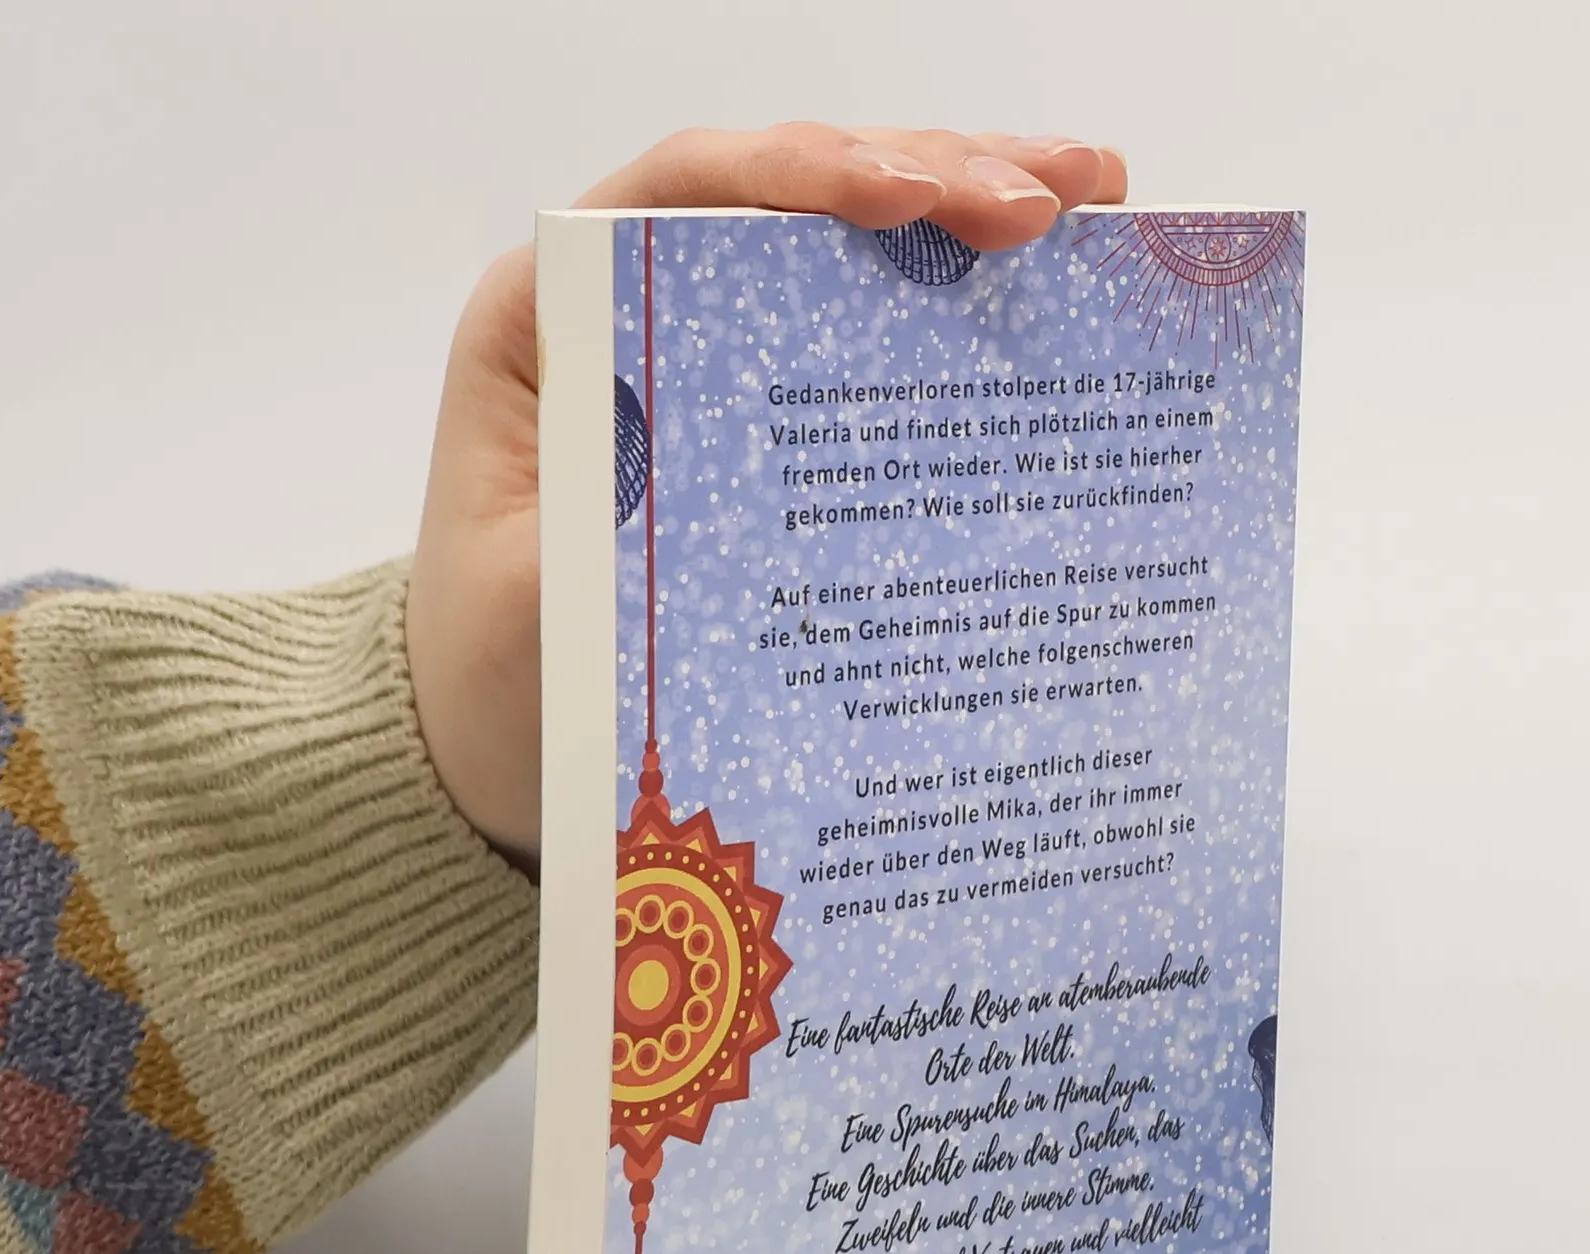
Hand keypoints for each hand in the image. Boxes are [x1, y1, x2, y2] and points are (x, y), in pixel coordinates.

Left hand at [405, 124, 1129, 867]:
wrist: (500, 745)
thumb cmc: (497, 674)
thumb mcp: (533, 605)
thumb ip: (602, 521)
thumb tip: (726, 455)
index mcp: (551, 321)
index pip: (682, 194)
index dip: (804, 171)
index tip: (911, 197)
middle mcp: (631, 313)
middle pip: (786, 195)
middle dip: (926, 173)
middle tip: (1055, 200)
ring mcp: (706, 356)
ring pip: (840, 246)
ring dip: (963, 208)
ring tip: (1093, 195)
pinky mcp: (764, 418)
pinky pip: (863, 333)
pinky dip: (955, 303)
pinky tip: (1051, 279)